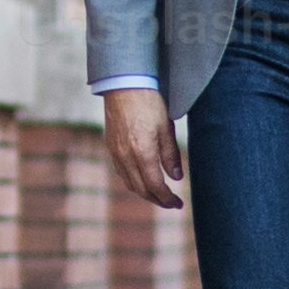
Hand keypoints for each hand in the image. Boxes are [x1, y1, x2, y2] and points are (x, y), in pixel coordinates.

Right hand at [102, 85, 185, 208]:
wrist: (124, 84)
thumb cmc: (149, 103)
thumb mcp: (166, 128)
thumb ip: (171, 155)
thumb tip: (176, 178)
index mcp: (142, 152)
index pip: (155, 186)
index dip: (167, 198)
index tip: (178, 203)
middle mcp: (126, 156)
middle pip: (141, 189)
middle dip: (157, 200)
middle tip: (171, 203)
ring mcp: (115, 152)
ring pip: (129, 183)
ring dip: (144, 192)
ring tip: (158, 194)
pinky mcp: (110, 146)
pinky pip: (121, 172)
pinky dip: (133, 181)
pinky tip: (142, 178)